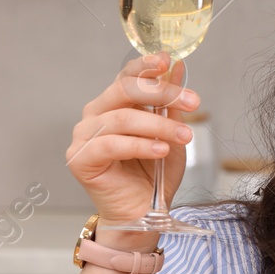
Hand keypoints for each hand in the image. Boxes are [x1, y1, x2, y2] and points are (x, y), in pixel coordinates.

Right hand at [66, 53, 196, 237]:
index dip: (146, 66)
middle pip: (124, 91)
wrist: (143, 213)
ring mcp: (84, 136)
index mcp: (114, 104)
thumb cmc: (154, 174)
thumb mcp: (171, 133)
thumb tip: (177, 67)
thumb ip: (171, 103)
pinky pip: (110, 145)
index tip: (168, 60)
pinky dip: (139, 145)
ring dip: (158, 125)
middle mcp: (96, 115)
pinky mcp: (80, 159)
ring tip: (184, 135)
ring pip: (121, 118)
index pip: (127, 76)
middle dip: (161, 93)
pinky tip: (160, 150)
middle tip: (193, 102)